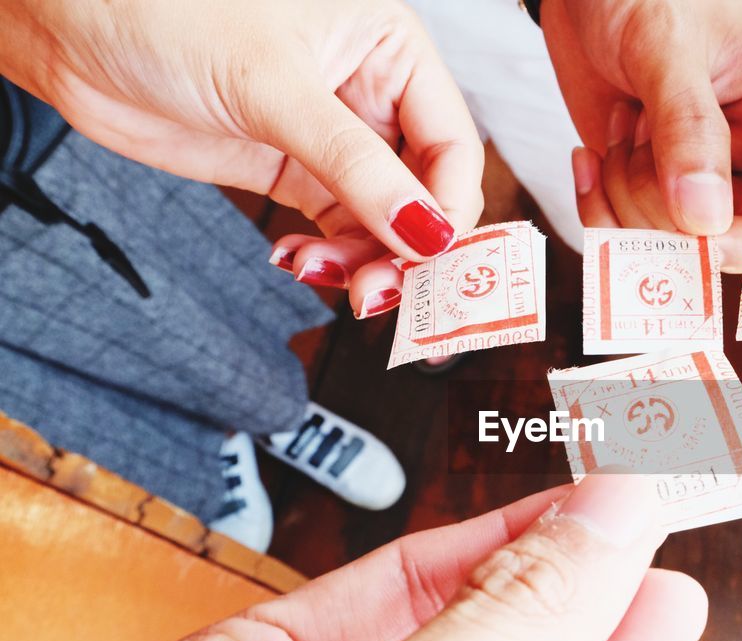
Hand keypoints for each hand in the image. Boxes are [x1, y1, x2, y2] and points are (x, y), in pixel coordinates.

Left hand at [0, 0, 483, 317]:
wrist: (68, 26)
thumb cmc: (164, 9)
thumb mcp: (274, 86)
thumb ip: (356, 165)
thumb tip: (426, 231)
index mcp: (389, 45)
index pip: (452, 141)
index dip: (450, 205)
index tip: (432, 255)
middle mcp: (369, 91)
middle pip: (425, 189)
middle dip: (409, 246)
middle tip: (386, 291)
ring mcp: (331, 135)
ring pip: (383, 219)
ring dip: (368, 262)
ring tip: (339, 283)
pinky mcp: (291, 169)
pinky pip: (338, 228)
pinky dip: (331, 258)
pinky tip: (304, 264)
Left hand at [543, 0, 741, 252]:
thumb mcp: (668, 45)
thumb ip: (688, 127)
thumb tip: (704, 218)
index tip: (705, 236)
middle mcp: (740, 156)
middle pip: (719, 236)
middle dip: (665, 204)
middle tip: (639, 134)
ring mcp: (687, 176)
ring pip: (665, 239)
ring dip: (624, 192)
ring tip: (620, 126)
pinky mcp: (640, 184)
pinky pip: (622, 229)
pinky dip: (596, 204)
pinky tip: (589, 157)